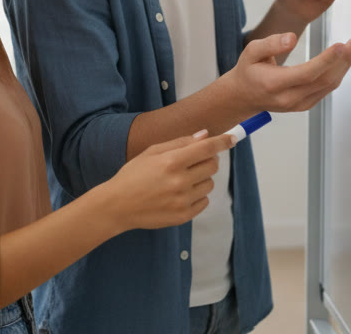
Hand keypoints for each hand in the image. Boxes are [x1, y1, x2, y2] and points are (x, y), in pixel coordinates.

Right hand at [99, 131, 235, 231]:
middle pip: (213, 166)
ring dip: (201, 179)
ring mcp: (183, 200)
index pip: (207, 148)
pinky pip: (204, 201)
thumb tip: (205, 135)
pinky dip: (197, 195)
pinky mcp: (184, 216)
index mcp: (171, 162)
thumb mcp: (151, 152)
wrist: (117, 206)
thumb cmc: (133, 175)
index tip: (233, 138)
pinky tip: (179, 194)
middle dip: (208, 160)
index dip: (223, 141)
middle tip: (194, 160)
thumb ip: (179, 143)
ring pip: (209, 184)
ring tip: (181, 180)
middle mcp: (180, 181)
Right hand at [221, 31, 350, 113]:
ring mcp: (299, 104)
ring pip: (328, 86)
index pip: (306, 73)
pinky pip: (326, 90)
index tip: (342, 46)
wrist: (244, 96)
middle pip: (324, 80)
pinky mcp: (305, 105)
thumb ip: (270, 44)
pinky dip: (337, 74)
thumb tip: (292, 38)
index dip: (326, 60)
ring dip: (344, 66)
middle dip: (343, 60)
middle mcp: (289, 98)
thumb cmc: (248, 70)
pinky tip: (344, 60)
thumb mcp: (251, 51)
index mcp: (274, 84)